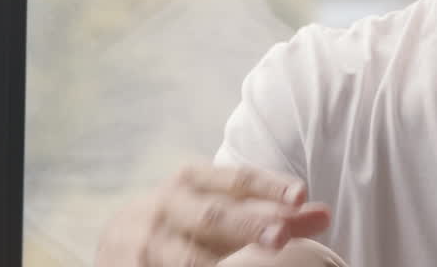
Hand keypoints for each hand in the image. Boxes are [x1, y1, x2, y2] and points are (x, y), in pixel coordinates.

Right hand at [96, 162, 332, 265]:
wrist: (113, 238)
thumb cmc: (183, 218)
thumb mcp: (219, 205)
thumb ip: (270, 212)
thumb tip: (323, 215)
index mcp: (192, 179)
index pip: (236, 179)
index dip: (269, 186)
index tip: (301, 196)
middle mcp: (167, 206)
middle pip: (213, 216)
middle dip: (248, 226)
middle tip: (282, 237)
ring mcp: (147, 241)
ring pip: (187, 256)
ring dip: (219, 264)